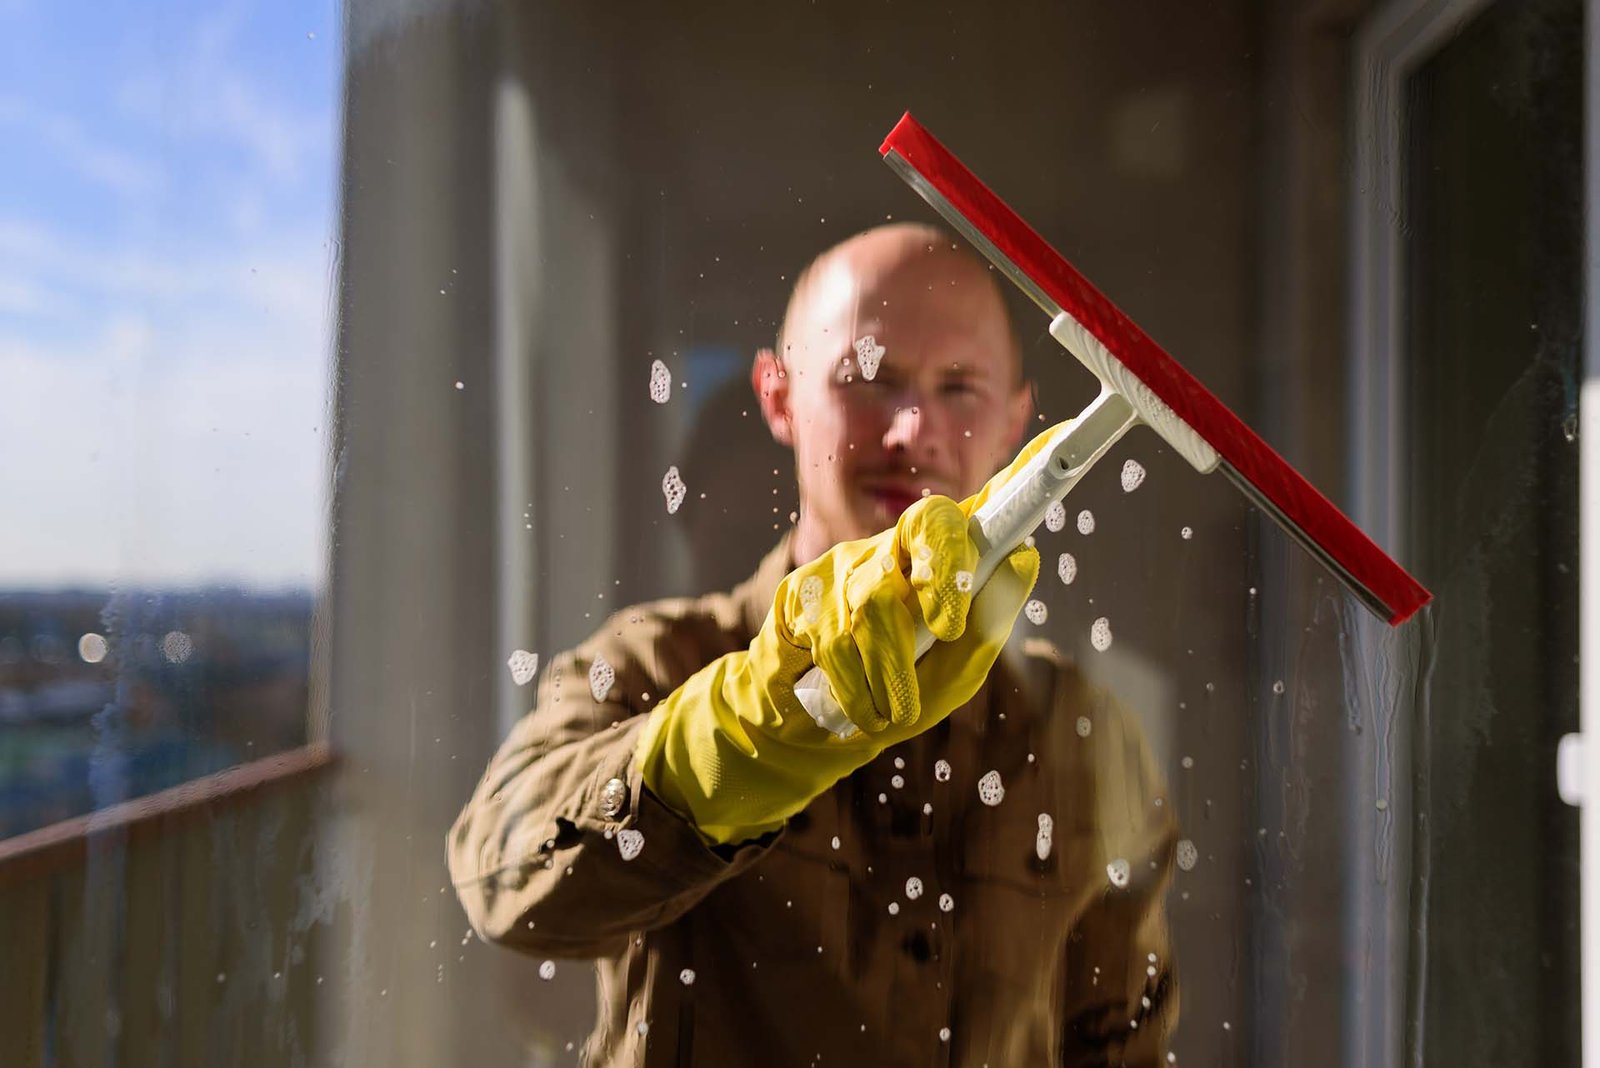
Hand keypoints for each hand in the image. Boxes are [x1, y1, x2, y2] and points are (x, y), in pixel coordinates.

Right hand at [635, 495, 1038, 844]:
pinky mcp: (800, 592)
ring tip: (898, 712)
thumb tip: (1025, 557)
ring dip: (890, 666)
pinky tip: (862, 710)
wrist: (809, 729)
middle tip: (950, 627)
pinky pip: (832, 633)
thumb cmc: (895, 694)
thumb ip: (988, 625)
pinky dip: (853, 684)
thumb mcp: (953, 674)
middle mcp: (895, 547)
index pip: (978, 507)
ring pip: (876, 599)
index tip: (1055, 446)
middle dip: (943, 570)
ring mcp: (846, 563)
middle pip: (926, 522)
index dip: (1015, 471)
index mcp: (940, 560)